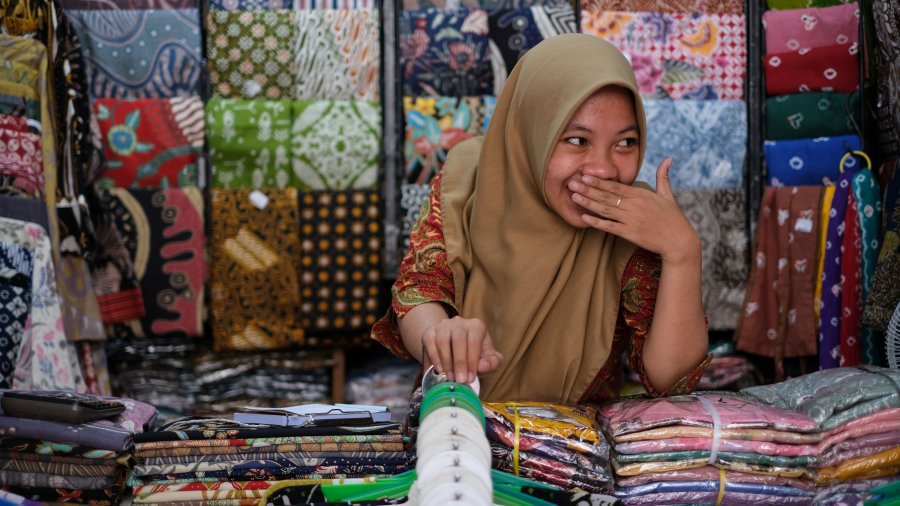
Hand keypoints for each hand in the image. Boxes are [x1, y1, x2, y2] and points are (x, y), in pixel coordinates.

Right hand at [421, 316, 502, 383]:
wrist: (455, 348)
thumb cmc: (475, 355)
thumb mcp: (488, 359)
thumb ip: (492, 363)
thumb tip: (482, 366)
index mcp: (476, 326)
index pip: (474, 341)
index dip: (472, 361)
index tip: (470, 378)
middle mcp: (459, 322)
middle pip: (458, 340)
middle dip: (459, 362)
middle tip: (459, 380)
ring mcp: (443, 325)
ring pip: (442, 340)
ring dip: (446, 362)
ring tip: (450, 377)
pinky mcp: (430, 331)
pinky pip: (429, 342)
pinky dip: (434, 357)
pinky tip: (439, 370)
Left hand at [570, 158, 700, 264]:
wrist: (679, 241)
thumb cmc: (673, 218)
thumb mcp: (668, 195)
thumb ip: (663, 177)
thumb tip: (668, 158)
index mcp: (641, 194)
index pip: (616, 186)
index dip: (599, 181)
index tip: (584, 175)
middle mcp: (634, 205)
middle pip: (607, 196)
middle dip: (588, 189)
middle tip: (571, 183)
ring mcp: (631, 219)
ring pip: (605, 209)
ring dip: (588, 203)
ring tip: (573, 196)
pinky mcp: (630, 233)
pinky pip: (610, 227)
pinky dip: (596, 222)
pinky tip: (584, 217)